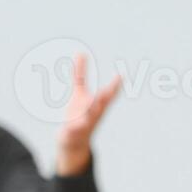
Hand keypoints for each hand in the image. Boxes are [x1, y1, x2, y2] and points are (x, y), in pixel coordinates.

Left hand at [56, 52, 122, 175]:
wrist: (74, 139)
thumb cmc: (79, 112)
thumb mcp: (79, 91)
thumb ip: (80, 73)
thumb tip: (81, 52)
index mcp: (97, 103)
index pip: (108, 93)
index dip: (115, 85)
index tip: (121, 76)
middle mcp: (93, 113)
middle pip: (100, 104)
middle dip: (104, 97)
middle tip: (108, 91)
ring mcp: (84, 123)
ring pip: (88, 118)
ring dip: (90, 112)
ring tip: (91, 105)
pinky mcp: (73, 132)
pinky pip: (73, 130)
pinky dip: (73, 128)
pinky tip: (70, 126)